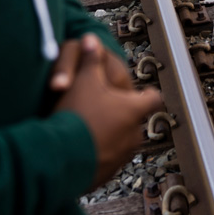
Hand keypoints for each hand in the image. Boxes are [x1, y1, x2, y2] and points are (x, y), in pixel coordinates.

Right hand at [54, 35, 162, 187]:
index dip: (147, 93)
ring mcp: (122, 157)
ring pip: (122, 142)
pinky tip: (81, 148)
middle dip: (123, 115)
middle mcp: (134, 135)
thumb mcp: (84, 80)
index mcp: (134, 110)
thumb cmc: (77, 113)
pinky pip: (107, 161)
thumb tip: (91, 38)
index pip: (153, 98)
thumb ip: (91, 60)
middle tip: (106, 109)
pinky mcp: (107, 175)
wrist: (61, 156)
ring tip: (91, 129)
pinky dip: (99, 154)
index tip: (144, 91)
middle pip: (135, 121)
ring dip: (111, 135)